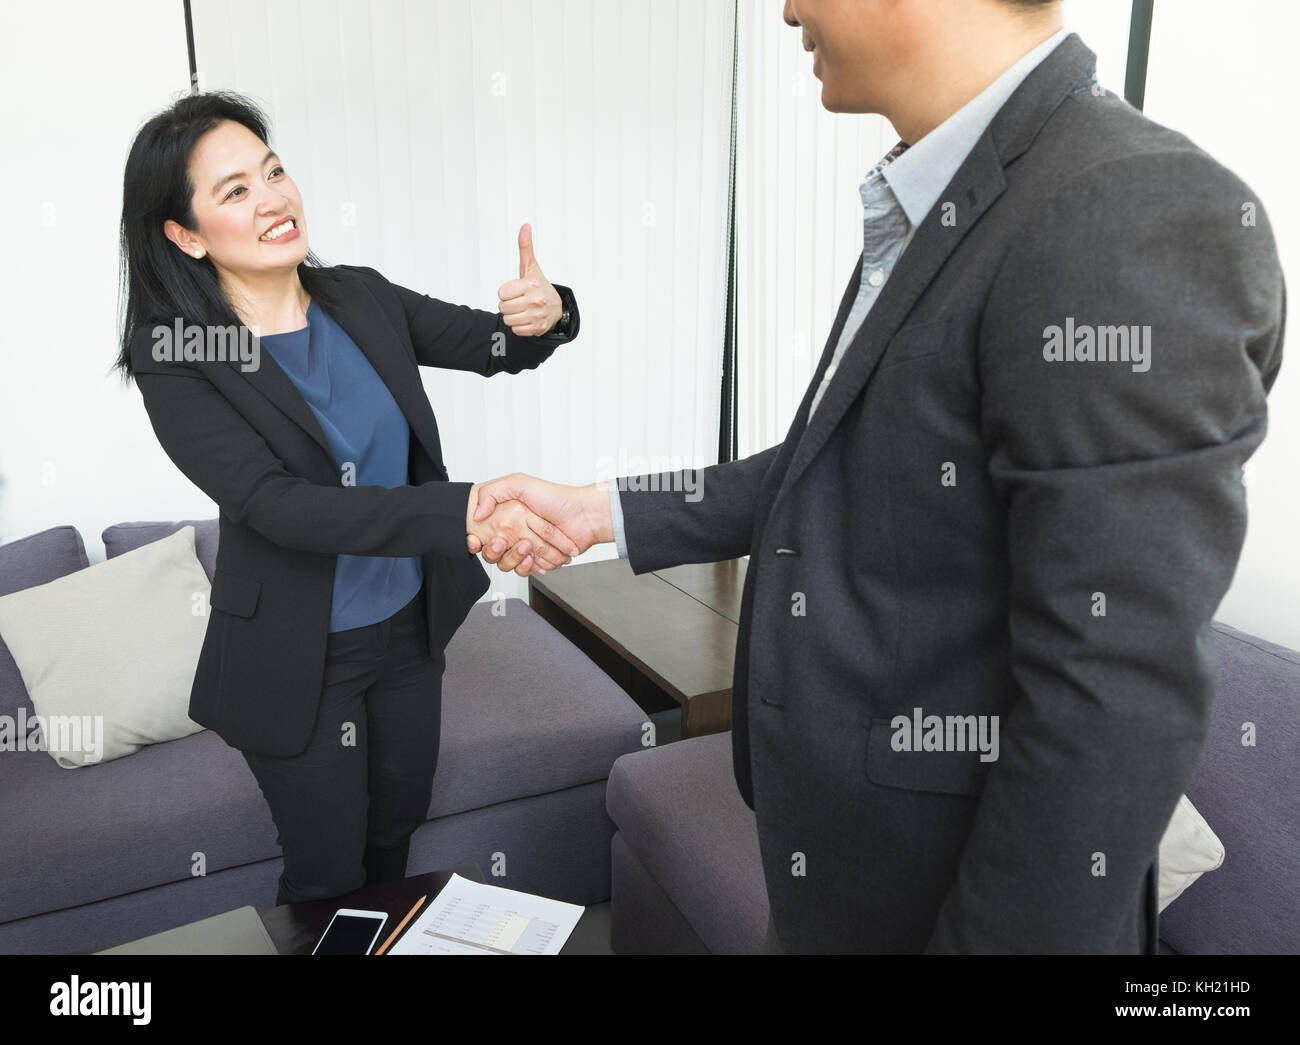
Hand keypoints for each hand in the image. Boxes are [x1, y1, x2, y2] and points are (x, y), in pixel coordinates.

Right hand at [465, 481, 581, 574]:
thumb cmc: (555, 497)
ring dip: (514, 558)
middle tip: (503, 542)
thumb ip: (492, 492)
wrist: (583, 516)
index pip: (481, 533)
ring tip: (526, 547)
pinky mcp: (538, 561)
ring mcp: (526, 548)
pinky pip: (525, 571)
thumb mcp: (519, 483)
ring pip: (506, 564)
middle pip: (491, 551)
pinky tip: (533, 559)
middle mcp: (515, 532)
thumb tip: (477, 513)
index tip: (475, 540)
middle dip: (494, 550)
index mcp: (507, 515)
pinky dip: (529, 567)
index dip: (474, 539)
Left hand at [497, 223, 561, 336]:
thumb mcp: (531, 267)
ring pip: (508, 320)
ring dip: (512, 316)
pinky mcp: (537, 328)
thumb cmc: (538, 285)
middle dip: (508, 305)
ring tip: (523, 309)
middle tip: (519, 300)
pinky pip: (516, 330)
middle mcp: (535, 300)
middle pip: (503, 308)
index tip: (516, 290)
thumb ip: (525, 248)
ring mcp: (537, 316)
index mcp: (531, 285)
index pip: (501, 293)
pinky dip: (519, 326)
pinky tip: (527, 318)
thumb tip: (525, 226)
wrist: (557, 308)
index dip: (506, 292)